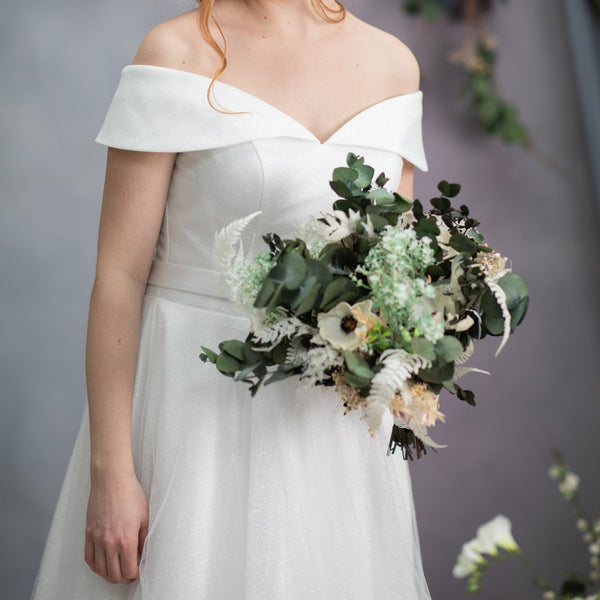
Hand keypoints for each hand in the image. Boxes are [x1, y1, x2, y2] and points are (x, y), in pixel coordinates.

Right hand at [84, 469, 148, 583]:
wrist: (111, 479)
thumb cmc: (129, 493)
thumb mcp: (145, 517)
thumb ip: (144, 539)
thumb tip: (143, 553)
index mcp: (126, 539)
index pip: (129, 571)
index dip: (135, 574)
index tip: (138, 570)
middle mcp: (109, 542)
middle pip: (114, 575)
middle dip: (124, 578)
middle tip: (130, 573)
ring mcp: (97, 539)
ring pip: (100, 570)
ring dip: (110, 575)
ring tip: (118, 570)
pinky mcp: (88, 533)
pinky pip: (89, 558)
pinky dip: (96, 566)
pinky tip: (103, 564)